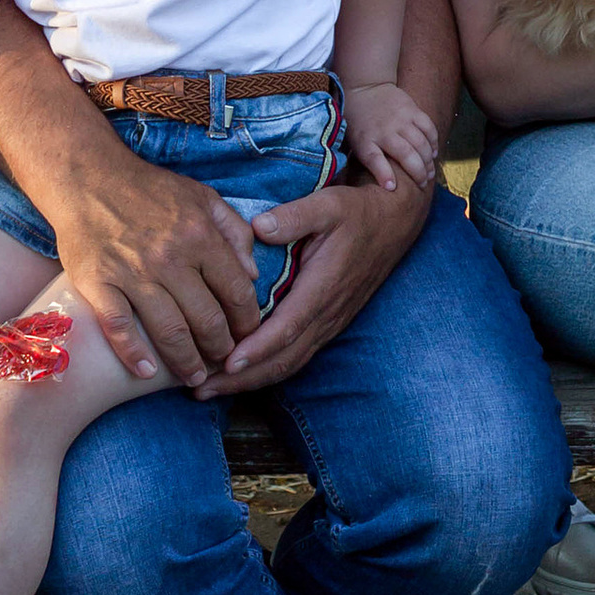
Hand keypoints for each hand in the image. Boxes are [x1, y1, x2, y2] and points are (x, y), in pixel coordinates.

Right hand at [47, 151, 264, 387]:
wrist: (87, 176)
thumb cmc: (149, 189)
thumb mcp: (202, 197)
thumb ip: (234, 232)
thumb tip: (254, 273)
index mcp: (199, 235)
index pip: (236, 291)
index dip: (248, 320)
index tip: (249, 335)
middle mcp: (170, 257)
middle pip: (207, 318)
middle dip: (221, 348)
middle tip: (225, 362)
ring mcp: (132, 272)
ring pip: (169, 330)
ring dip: (187, 361)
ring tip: (195, 378)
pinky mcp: (97, 282)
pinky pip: (119, 326)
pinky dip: (133, 353)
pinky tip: (146, 372)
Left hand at [214, 174, 431, 390]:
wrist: (393, 222)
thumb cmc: (357, 212)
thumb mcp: (329, 204)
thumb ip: (294, 216)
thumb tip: (259, 228)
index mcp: (323, 287)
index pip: (288, 328)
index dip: (258, 349)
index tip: (227, 364)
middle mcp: (327, 313)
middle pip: (283, 359)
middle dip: (242, 379)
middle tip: (201, 390)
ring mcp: (329, 323)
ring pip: (289, 364)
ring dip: (251, 381)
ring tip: (211, 389)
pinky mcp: (327, 324)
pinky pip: (296, 356)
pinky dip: (266, 370)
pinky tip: (240, 373)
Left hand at [343, 81, 442, 190]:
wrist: (365, 88)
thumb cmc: (360, 122)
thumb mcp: (357, 143)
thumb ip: (372, 162)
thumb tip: (390, 185)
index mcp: (368, 139)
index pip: (376, 161)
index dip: (385, 175)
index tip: (393, 188)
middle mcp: (386, 130)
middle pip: (408, 155)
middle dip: (419, 173)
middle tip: (423, 184)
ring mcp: (402, 118)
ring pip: (422, 143)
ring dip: (429, 160)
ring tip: (430, 172)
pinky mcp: (413, 109)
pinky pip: (429, 127)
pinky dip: (434, 142)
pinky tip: (433, 152)